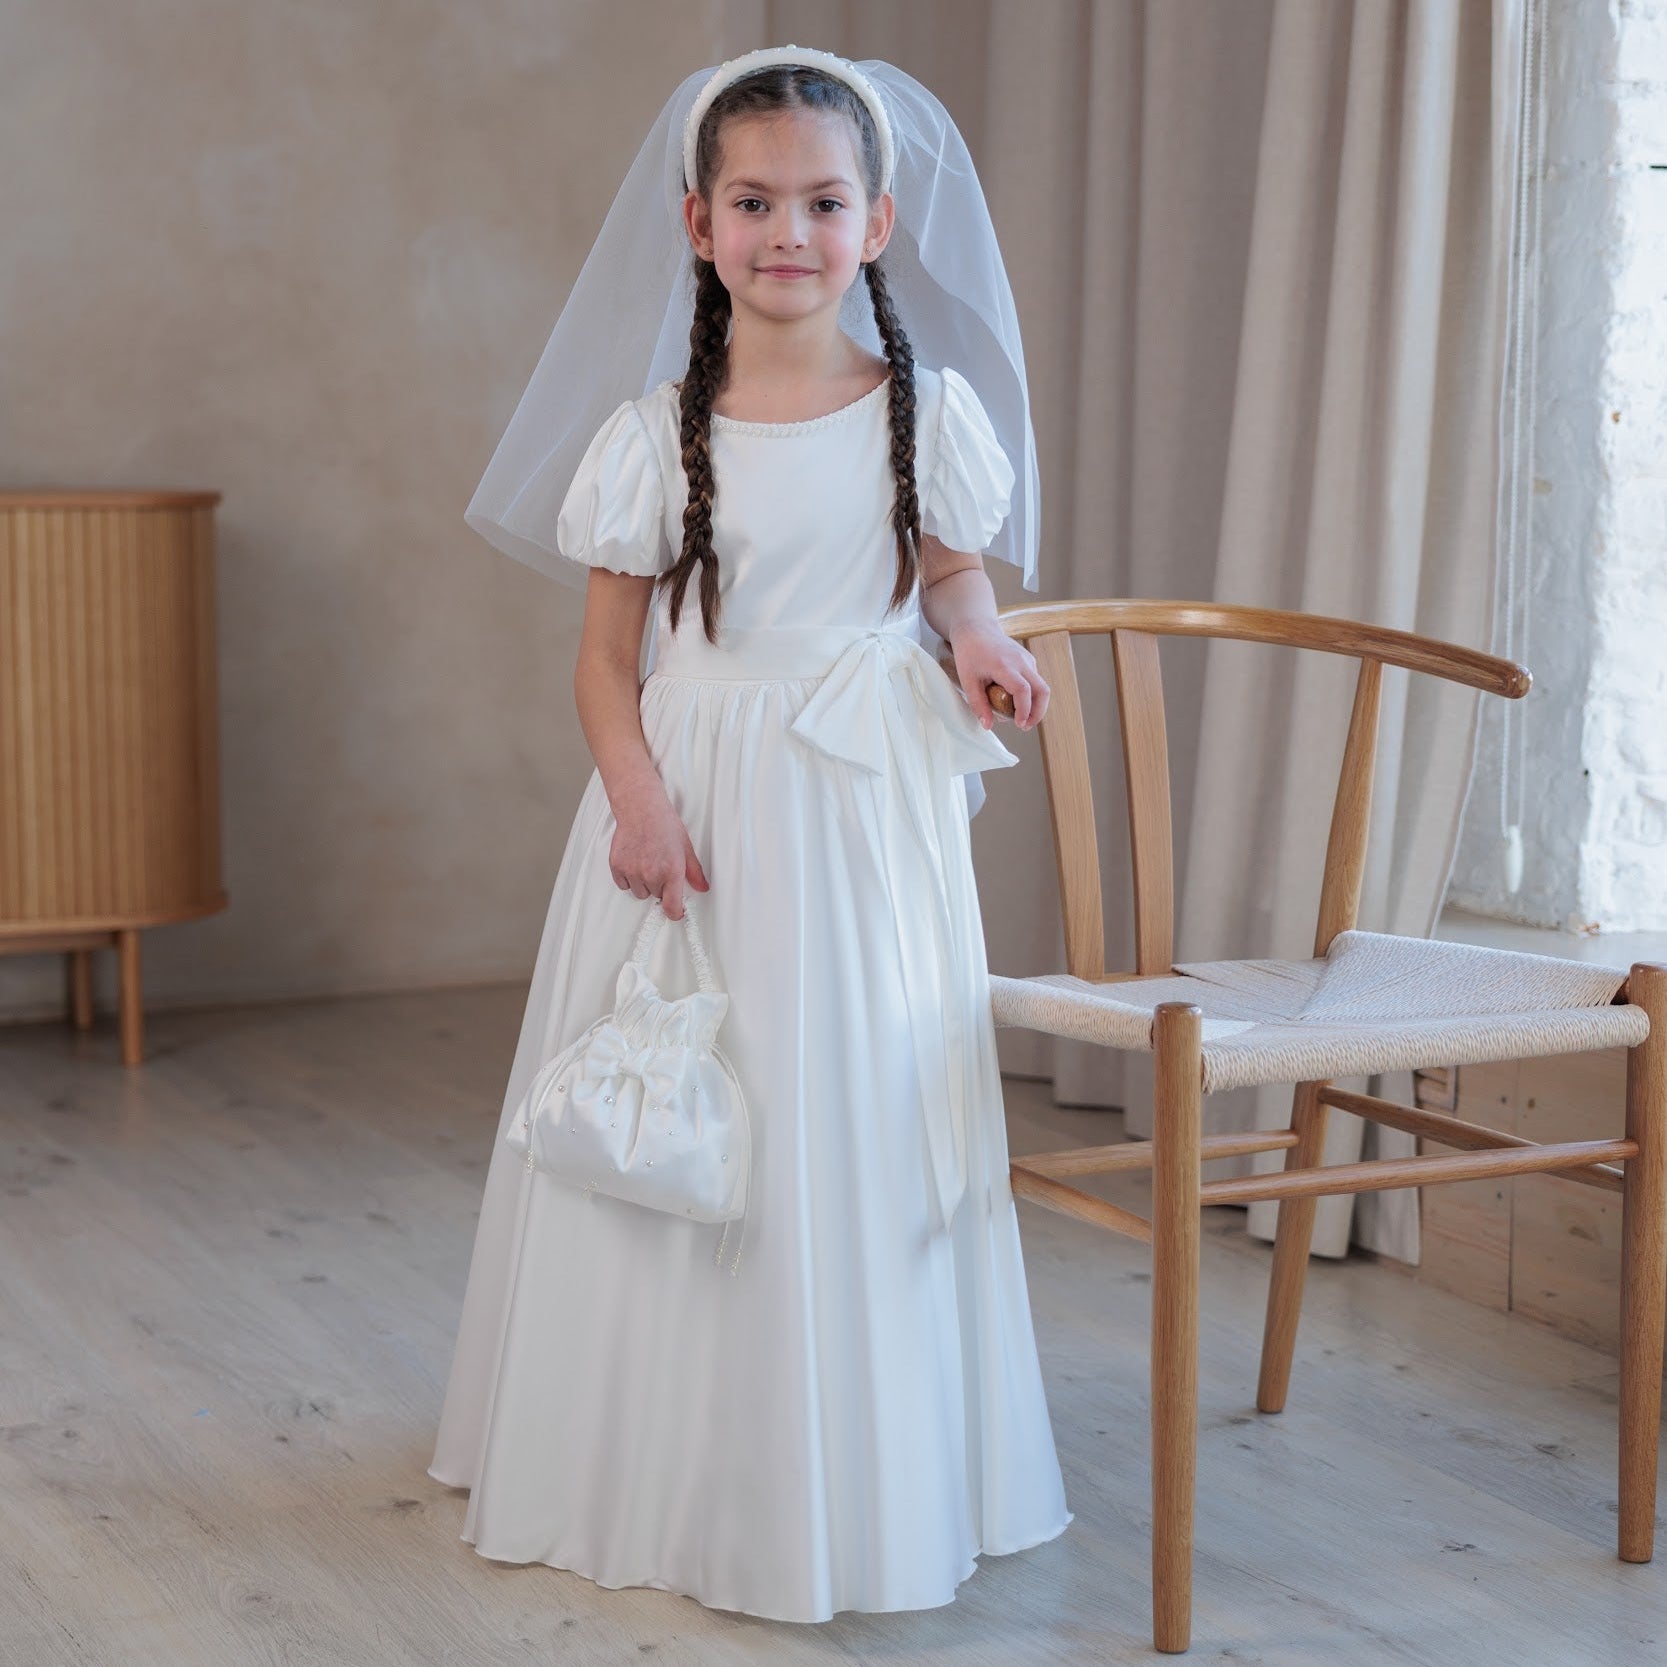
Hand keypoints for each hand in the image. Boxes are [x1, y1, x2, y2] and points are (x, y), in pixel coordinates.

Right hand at [607, 782, 708, 919]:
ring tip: (647, 863)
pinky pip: (623, 885)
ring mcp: (632, 871)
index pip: (672, 907)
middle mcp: (651, 875)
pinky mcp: (617, 867)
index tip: (676, 911)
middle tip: (660, 867)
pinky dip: (628, 878)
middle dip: (660, 886)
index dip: (675, 912)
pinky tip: (634, 862)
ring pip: (640, 892)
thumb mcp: (686, 848)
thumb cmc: (664, 824)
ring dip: (644, 884)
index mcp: (671, 872)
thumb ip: (694, 872)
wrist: (641, 809)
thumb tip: (702, 888)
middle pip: (656, 897)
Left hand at [951, 622, 1049, 730]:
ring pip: (1042, 686)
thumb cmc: (969, 653)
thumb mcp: (968, 681)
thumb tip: (988, 726)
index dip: (1025, 710)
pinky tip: (1015, 701)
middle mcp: (1021, 662)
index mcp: (1005, 666)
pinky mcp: (1029, 660)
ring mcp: (1027, 659)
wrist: (976, 629)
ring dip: (1036, 705)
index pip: (1023, 691)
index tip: (1019, 724)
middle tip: (1025, 726)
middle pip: (1042, 690)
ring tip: (1020, 718)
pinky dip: (1031, 695)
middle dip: (1038, 712)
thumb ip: (978, 704)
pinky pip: (1036, 681)